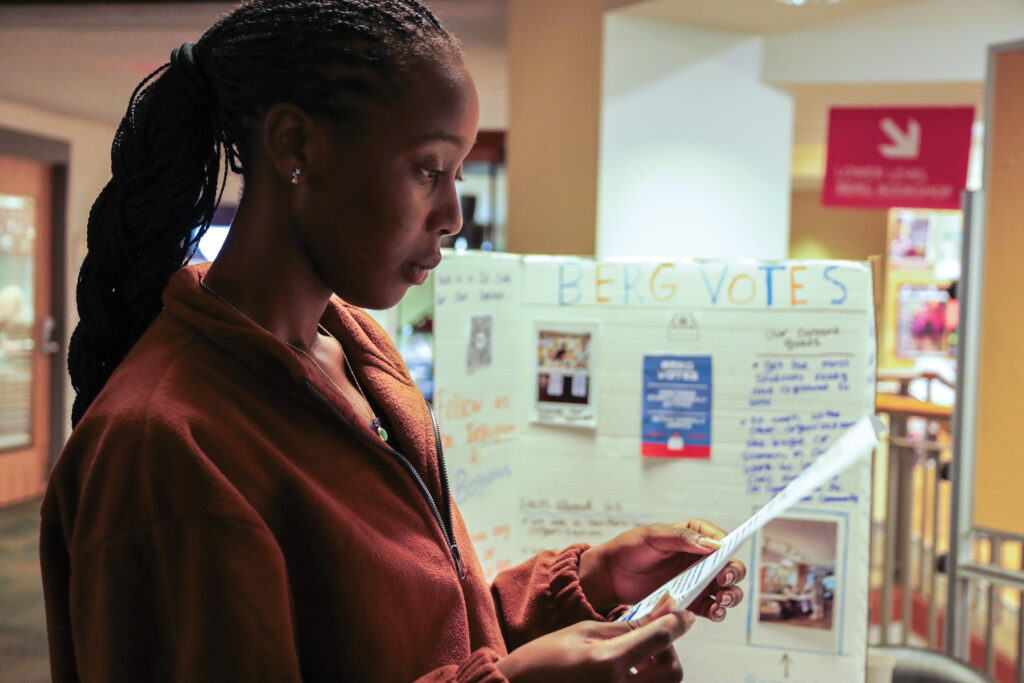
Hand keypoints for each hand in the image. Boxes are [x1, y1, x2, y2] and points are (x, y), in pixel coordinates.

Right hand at [496, 595, 692, 682]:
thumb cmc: (543, 659)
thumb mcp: (582, 631)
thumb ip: (623, 627)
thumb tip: (657, 615)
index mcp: (607, 662)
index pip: (659, 639)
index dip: (677, 624)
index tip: (685, 616)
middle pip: (672, 671)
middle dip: (668, 651)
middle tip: (652, 638)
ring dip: (659, 668)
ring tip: (637, 656)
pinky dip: (645, 679)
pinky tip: (627, 671)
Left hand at [579, 519, 745, 619]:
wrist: (611, 575)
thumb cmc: (629, 548)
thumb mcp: (652, 536)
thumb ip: (681, 537)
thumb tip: (712, 544)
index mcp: (692, 536)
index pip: (719, 538)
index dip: (727, 547)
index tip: (724, 556)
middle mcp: (699, 559)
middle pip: (730, 565)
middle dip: (733, 573)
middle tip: (723, 580)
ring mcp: (697, 582)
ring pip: (727, 589)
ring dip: (731, 595)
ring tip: (720, 600)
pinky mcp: (690, 602)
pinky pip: (711, 608)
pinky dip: (717, 611)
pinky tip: (713, 612)